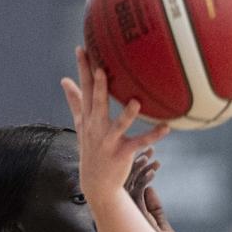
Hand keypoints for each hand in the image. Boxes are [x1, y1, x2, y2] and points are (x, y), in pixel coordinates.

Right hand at [60, 46, 169, 203]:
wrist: (96, 183)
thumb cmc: (91, 148)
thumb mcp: (81, 124)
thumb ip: (75, 101)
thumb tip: (64, 79)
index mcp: (87, 118)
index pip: (84, 89)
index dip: (83, 69)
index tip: (82, 48)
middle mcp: (95, 128)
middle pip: (97, 104)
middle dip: (98, 87)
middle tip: (101, 68)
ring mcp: (108, 142)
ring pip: (118, 125)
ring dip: (127, 115)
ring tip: (137, 102)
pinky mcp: (122, 154)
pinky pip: (140, 143)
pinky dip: (153, 136)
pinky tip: (166, 128)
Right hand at [124, 149, 186, 231]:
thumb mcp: (161, 227)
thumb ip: (154, 208)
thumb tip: (149, 188)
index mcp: (131, 217)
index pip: (128, 187)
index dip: (136, 169)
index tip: (148, 155)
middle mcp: (126, 216)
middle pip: (123, 182)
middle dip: (134, 163)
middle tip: (147, 147)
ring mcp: (130, 217)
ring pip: (128, 184)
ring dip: (141, 167)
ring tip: (153, 154)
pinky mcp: (137, 218)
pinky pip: (138, 193)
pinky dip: (146, 178)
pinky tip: (155, 169)